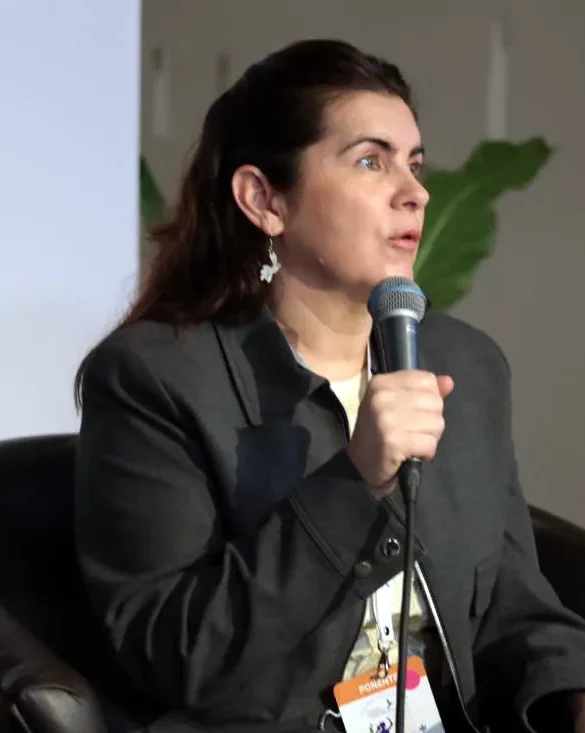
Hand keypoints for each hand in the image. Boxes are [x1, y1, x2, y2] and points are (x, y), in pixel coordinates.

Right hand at [346, 370, 453, 495]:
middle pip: (435, 402)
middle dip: (430, 421)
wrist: (360, 467)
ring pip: (437, 423)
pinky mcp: (394, 441)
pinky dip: (426, 453)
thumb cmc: (380, 434)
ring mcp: (387, 418)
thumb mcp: (396, 405)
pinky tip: (410, 454)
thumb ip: (424, 392)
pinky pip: (430, 443)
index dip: (427, 400)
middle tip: (410, 432)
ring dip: (429, 438)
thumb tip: (448, 382)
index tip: (410, 413)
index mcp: (381, 383)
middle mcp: (382, 396)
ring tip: (410, 443)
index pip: (427, 380)